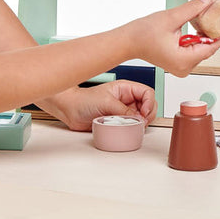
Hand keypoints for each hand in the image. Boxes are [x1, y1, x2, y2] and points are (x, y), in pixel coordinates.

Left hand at [41, 81, 156, 130]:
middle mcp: (127, 99)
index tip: (144, 113)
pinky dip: (133, 129)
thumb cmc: (84, 100)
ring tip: (133, 126)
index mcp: (126, 88)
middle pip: (148, 105)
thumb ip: (124, 111)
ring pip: (142, 117)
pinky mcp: (119, 121)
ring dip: (141, 123)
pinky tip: (127, 129)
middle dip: (148, 114)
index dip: (149, 103)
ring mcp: (123, 111)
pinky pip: (132, 126)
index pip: (147, 93)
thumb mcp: (106, 102)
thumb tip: (138, 119)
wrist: (70, 110)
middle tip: (141, 122)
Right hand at [125, 0, 219, 77]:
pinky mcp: (178, 62)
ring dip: (205, 33)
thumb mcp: (171, 18)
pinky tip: (196, 25)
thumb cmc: (142, 35)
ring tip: (207, 17)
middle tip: (219, 14)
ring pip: (201, 48)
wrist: (128, 42)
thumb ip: (192, 9)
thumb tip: (208, 2)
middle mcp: (185, 67)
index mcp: (185, 60)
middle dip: (214, 31)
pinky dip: (197, 38)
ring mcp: (181, 66)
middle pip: (208, 48)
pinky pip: (194, 49)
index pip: (212, 47)